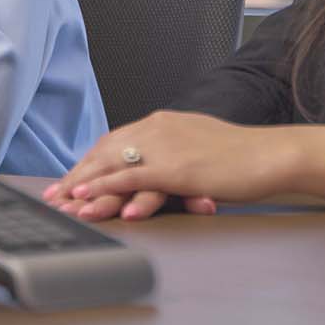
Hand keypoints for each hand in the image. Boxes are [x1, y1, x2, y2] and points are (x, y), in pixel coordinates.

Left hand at [46, 111, 324, 217]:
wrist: (270, 154)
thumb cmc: (241, 155)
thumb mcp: (197, 145)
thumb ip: (172, 152)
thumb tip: (154, 168)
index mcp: (161, 122)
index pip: (114, 141)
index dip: (90, 162)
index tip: (70, 180)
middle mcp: (157, 128)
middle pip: (106, 151)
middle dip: (78, 175)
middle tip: (54, 195)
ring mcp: (165, 146)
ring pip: (113, 164)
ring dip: (85, 185)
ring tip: (65, 202)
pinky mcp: (175, 167)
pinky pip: (132, 177)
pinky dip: (107, 187)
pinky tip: (91, 199)